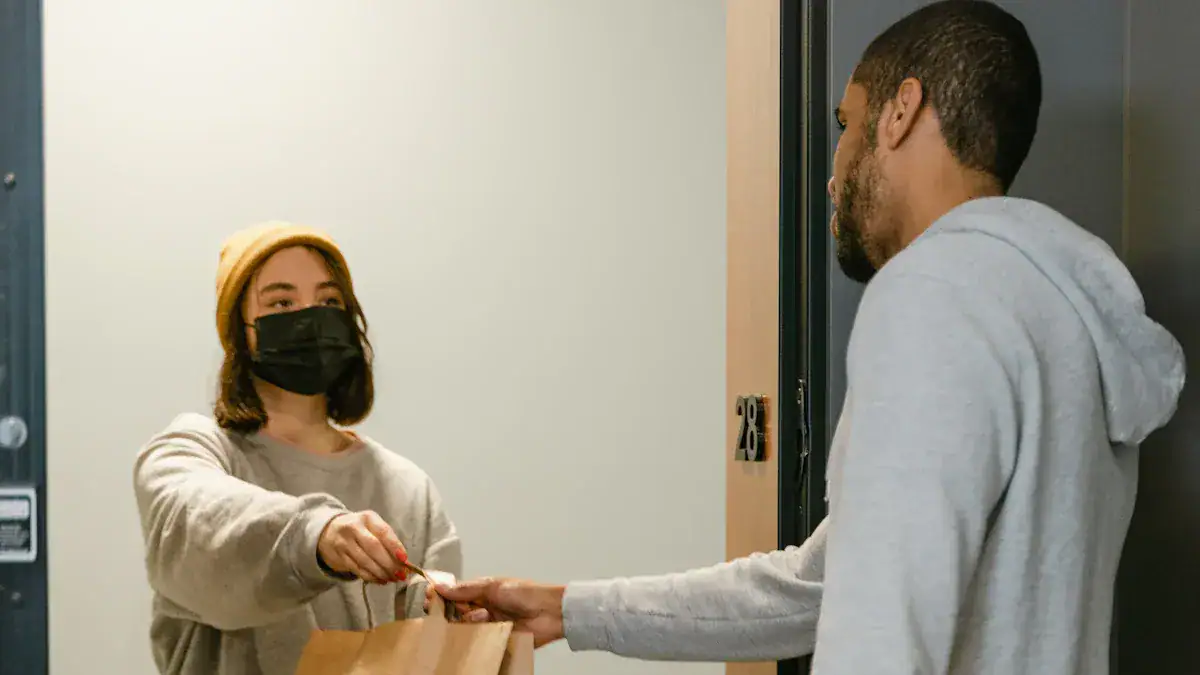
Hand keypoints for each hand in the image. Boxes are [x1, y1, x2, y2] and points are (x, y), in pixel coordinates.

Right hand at [317, 511, 408, 583]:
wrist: (329, 531)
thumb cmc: (360, 529)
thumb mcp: (373, 526)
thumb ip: (388, 540)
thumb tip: (404, 561)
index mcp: (368, 517)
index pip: (383, 531)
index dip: (395, 546)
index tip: (404, 559)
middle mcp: (354, 527)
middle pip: (373, 547)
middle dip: (389, 563)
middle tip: (400, 574)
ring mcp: (344, 542)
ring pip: (364, 561)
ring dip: (381, 572)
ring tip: (392, 578)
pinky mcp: (339, 556)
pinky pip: (357, 569)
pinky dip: (370, 577)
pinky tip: (380, 580)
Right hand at [426, 577, 565, 647]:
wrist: (549, 612)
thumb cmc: (524, 593)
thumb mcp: (493, 586)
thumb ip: (466, 589)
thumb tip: (440, 587)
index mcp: (481, 592)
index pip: (455, 595)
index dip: (442, 596)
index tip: (431, 598)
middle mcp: (482, 609)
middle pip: (456, 613)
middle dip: (450, 612)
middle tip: (445, 611)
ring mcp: (488, 625)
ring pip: (465, 628)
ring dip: (468, 623)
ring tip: (482, 618)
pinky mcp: (495, 641)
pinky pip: (478, 642)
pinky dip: (476, 638)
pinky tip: (482, 631)